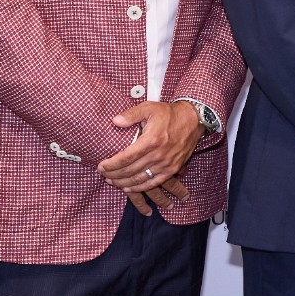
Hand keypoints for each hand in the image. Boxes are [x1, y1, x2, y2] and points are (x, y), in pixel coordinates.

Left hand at [98, 100, 204, 216]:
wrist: (193, 120)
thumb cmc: (169, 113)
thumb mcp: (149, 108)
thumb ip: (131, 115)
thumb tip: (115, 121)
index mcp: (151, 140)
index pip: (126, 158)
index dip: (111, 164)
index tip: (100, 166)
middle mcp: (158, 155)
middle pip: (130, 171)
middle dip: (114, 175)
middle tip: (103, 174)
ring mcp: (166, 164)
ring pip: (140, 179)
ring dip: (123, 182)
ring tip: (112, 181)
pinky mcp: (172, 169)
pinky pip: (153, 183)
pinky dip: (139, 188)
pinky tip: (129, 187)